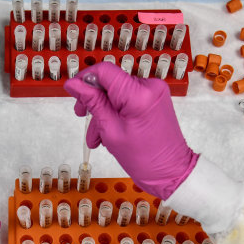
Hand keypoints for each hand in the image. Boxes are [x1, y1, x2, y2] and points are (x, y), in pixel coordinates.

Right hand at [64, 62, 197, 199]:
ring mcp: (154, 92)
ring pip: (117, 93)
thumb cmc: (144, 158)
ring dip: (103, 112)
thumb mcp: (110, 130)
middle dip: (93, 100)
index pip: (104, 71)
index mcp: (138, 94)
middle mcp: (149, 86)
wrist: (171, 172)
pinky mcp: (154, 99)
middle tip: (82, 115)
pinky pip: (127, 99)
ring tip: (96, 136)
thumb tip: (74, 84)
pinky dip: (116, 113)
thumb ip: (92, 102)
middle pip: (110, 82)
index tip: (73, 92)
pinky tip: (109, 132)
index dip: (84, 79)